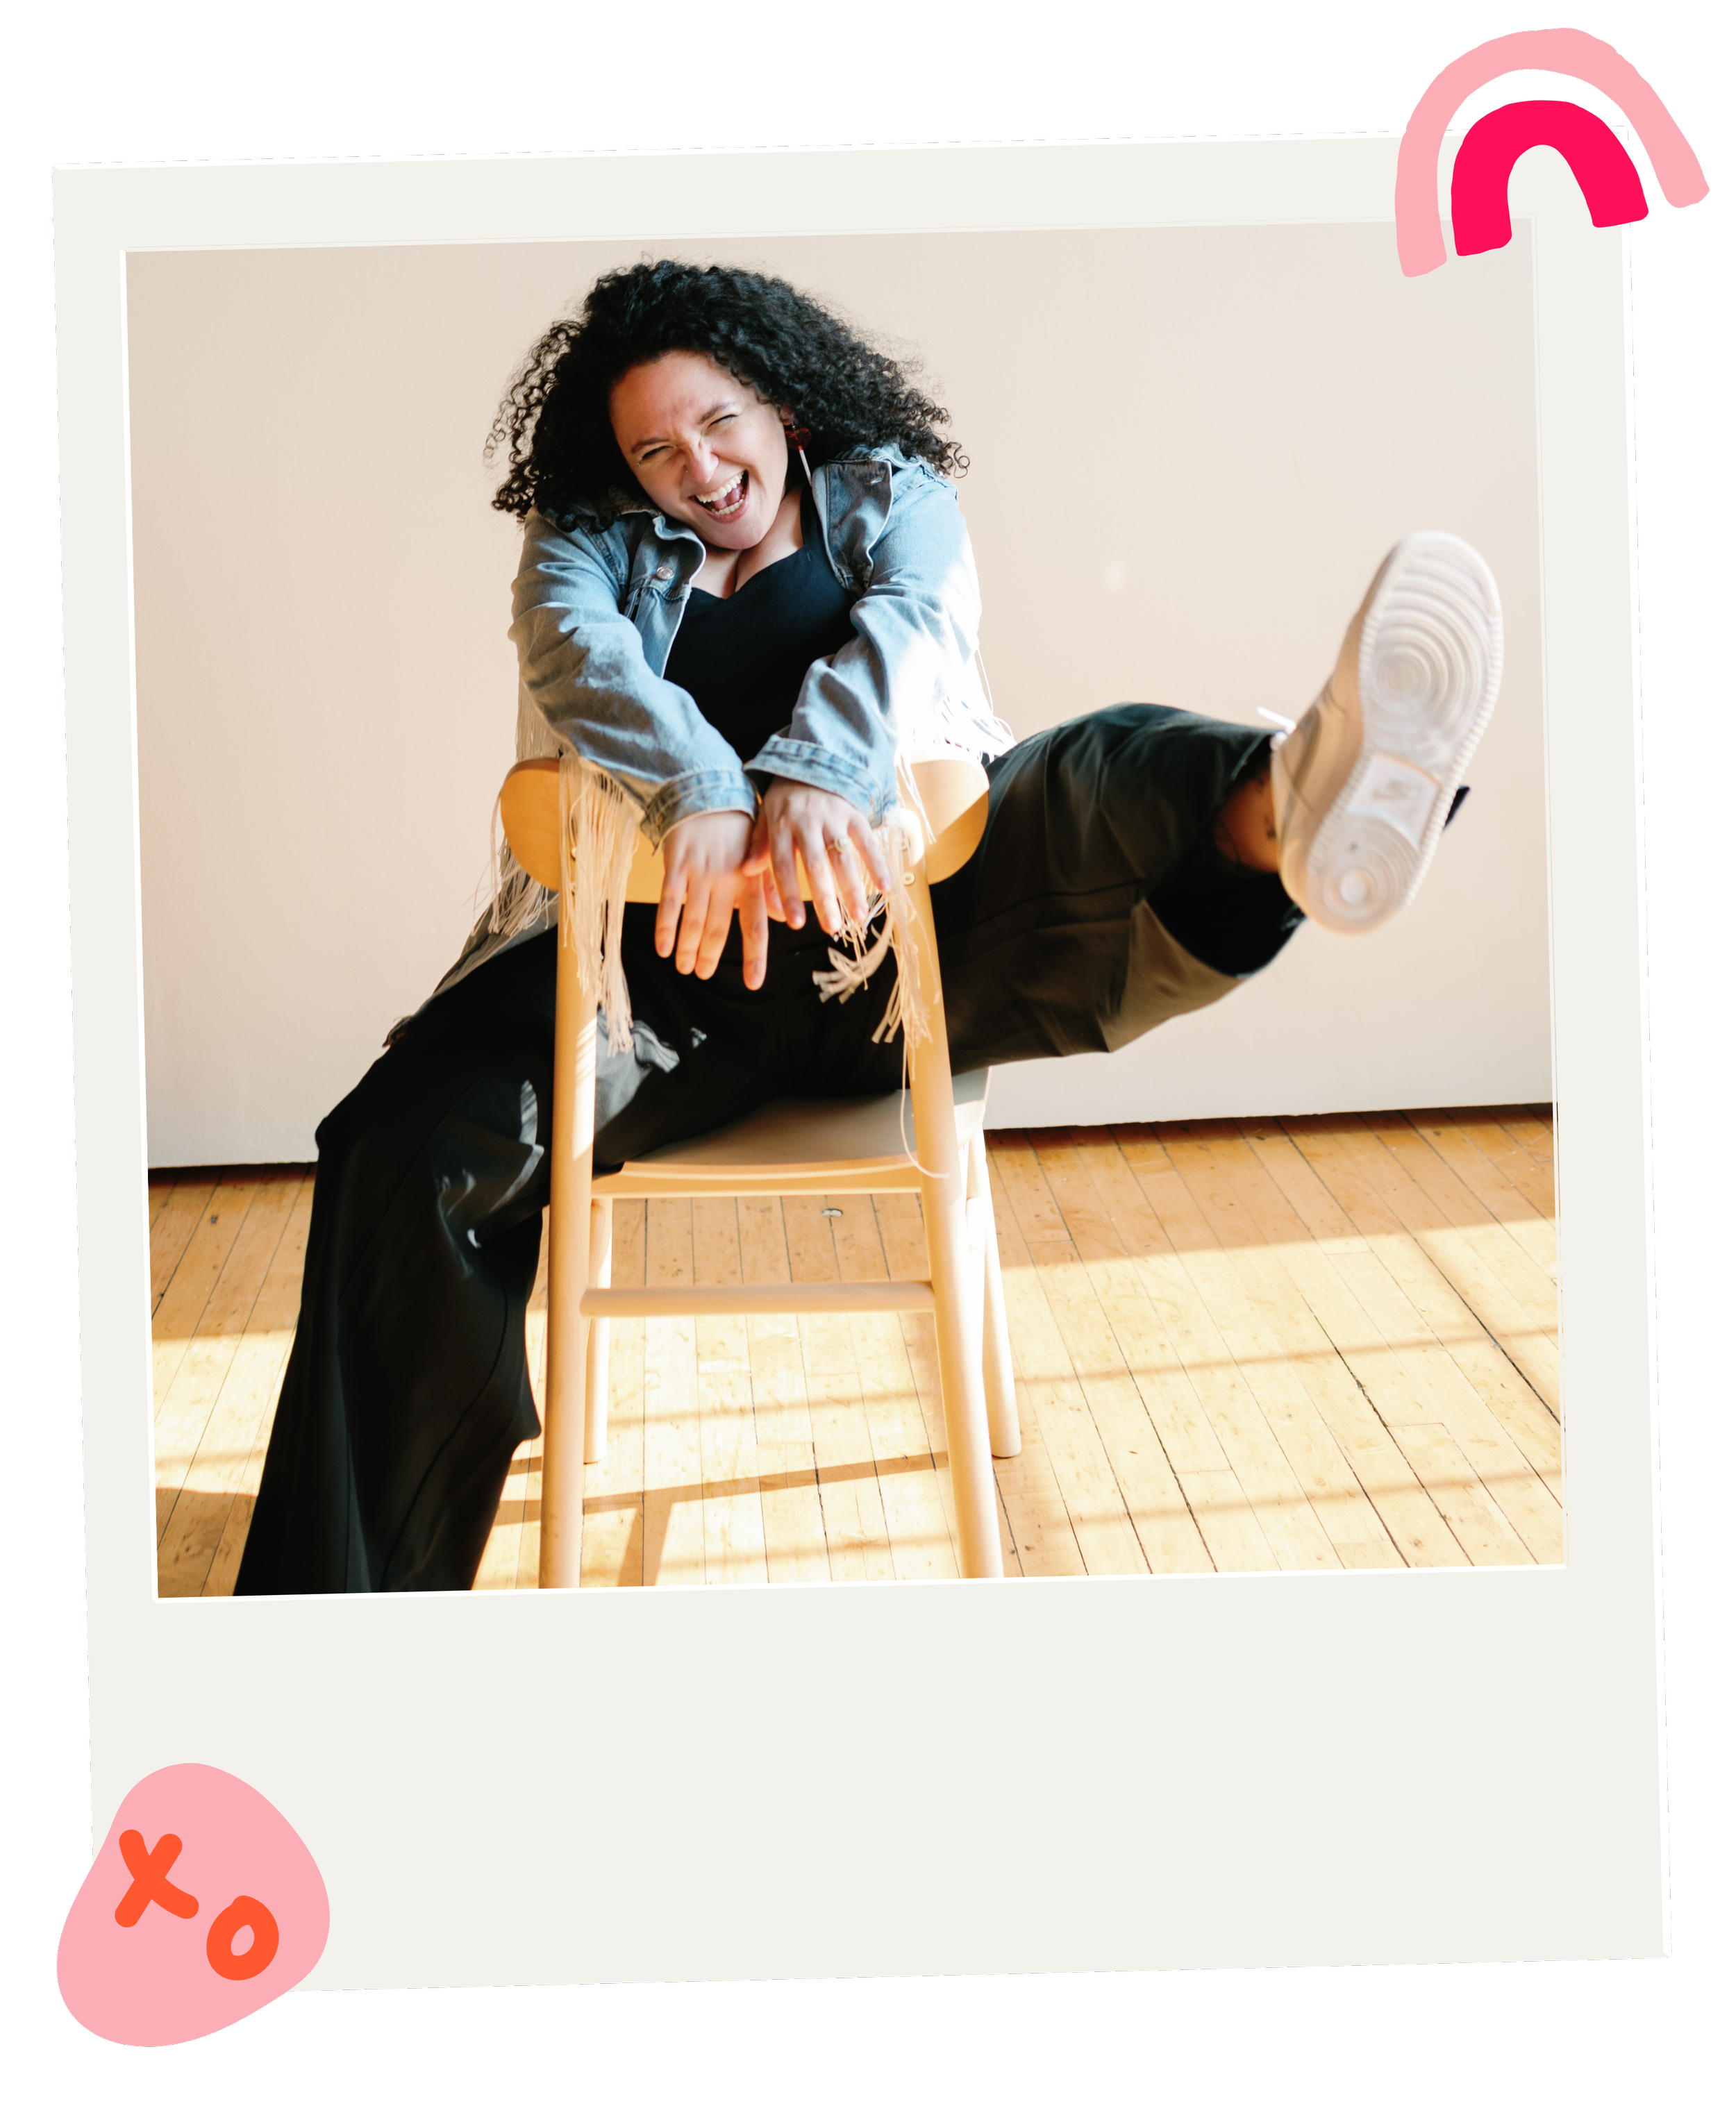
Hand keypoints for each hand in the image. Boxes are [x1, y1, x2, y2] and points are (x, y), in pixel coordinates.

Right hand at [656, 811, 770, 986]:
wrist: (707, 793)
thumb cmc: (735, 830)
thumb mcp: (758, 857)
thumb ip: (767, 889)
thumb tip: (783, 919)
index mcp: (750, 881)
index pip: (755, 925)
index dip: (754, 956)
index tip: (753, 983)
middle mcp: (728, 879)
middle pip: (720, 927)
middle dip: (711, 956)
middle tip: (703, 975)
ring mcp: (701, 872)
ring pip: (694, 919)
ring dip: (688, 947)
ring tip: (684, 968)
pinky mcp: (677, 864)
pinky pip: (670, 901)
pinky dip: (666, 926)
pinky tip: (663, 947)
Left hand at [743, 779, 895, 937]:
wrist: (813, 761)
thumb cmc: (786, 798)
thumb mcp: (765, 816)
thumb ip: (758, 845)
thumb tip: (746, 872)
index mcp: (781, 825)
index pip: (782, 866)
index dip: (789, 895)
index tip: (796, 923)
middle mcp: (807, 822)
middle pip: (816, 866)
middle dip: (825, 899)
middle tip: (831, 928)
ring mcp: (833, 818)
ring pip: (843, 857)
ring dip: (853, 889)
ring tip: (858, 917)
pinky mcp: (854, 814)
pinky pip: (867, 842)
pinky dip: (877, 865)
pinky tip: (885, 888)